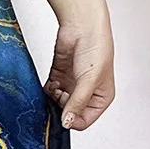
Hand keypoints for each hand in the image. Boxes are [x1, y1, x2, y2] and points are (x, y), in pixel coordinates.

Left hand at [44, 14, 113, 129]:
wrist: (82, 26)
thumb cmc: (96, 49)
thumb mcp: (89, 81)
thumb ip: (77, 103)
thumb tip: (67, 122)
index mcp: (101, 98)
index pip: (85, 120)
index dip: (73, 120)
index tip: (64, 114)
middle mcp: (87, 93)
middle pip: (69, 113)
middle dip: (62, 107)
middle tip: (62, 96)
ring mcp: (72, 85)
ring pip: (58, 103)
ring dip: (54, 98)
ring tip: (57, 87)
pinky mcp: (60, 76)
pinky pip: (50, 92)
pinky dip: (48, 90)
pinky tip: (52, 82)